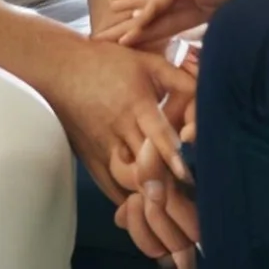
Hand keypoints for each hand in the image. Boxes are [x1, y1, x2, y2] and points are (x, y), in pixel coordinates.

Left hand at [101, 0, 268, 50]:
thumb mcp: (252, 14)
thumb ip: (240, 26)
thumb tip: (239, 50)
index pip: (176, 14)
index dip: (154, 24)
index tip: (134, 35)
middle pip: (160, 3)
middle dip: (134, 14)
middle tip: (108, 25)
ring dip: (134, 9)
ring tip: (109, 20)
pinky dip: (153, 6)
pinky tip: (137, 20)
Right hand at [109, 38, 201, 262]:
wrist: (62, 68)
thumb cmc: (108, 61)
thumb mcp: (147, 61)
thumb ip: (177, 78)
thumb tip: (206, 90)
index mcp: (136, 104)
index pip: (157, 135)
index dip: (172, 157)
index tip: (187, 176)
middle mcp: (119, 129)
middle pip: (143, 167)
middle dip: (165, 187)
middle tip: (187, 204)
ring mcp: (103, 147)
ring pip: (126, 182)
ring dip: (146, 196)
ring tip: (169, 207)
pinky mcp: (90, 159)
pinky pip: (110, 188)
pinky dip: (127, 200)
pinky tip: (145, 205)